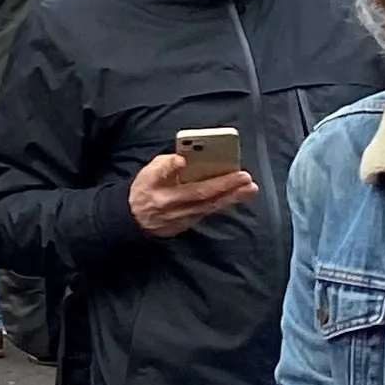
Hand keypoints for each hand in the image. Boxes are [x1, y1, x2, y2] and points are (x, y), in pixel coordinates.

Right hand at [127, 152, 260, 237]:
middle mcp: (168, 204)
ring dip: (231, 197)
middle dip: (223, 185)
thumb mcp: (147, 173)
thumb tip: (181, 160)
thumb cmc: (145, 190)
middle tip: (244, 177)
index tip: (182, 160)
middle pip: (198, 194)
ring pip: (208, 206)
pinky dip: (223, 204)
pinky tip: (237, 197)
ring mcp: (178, 217)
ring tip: (249, 188)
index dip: (172, 167)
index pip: (163, 175)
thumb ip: (164, 165)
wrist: (134, 219)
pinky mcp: (185, 224)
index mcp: (155, 187)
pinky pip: (207, 212)